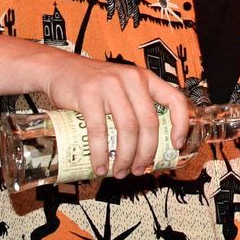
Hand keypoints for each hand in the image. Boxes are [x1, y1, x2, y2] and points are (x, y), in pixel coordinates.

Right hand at [35, 50, 189, 177]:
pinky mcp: (88, 95)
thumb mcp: (122, 87)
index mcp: (145, 79)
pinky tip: (101, 165)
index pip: (174, 99)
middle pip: (148, 123)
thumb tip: (148, 148)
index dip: (180, 124)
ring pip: (127, 129)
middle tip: (139, 169)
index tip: (177, 145)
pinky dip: (101, 153)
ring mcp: (110, 86)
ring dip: (125, 157)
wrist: (58, 68)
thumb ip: (136, 107)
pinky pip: (99, 131)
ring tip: (120, 171)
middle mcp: (131, 79)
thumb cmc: (93, 84)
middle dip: (146, 153)